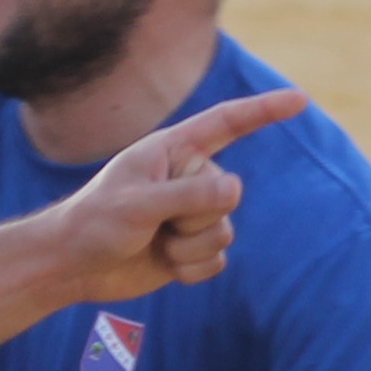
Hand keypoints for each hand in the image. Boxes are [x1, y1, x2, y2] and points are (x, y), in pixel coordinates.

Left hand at [41, 85, 307, 302]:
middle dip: (192, 219)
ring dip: (188, 248)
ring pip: (224, 233)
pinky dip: (189, 270)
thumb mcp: (137, 206)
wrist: (71, 267)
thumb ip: (188, 197)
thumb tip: (234, 192)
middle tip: (149, 224)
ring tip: (153, 243)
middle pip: (227, 197)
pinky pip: (216, 261)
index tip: (299, 100)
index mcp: (173, 152)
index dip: (264, 111)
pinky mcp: (191, 248)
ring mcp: (192, 215)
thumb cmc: (93, 225)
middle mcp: (189, 179)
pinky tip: (162, 264)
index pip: (226, 124)